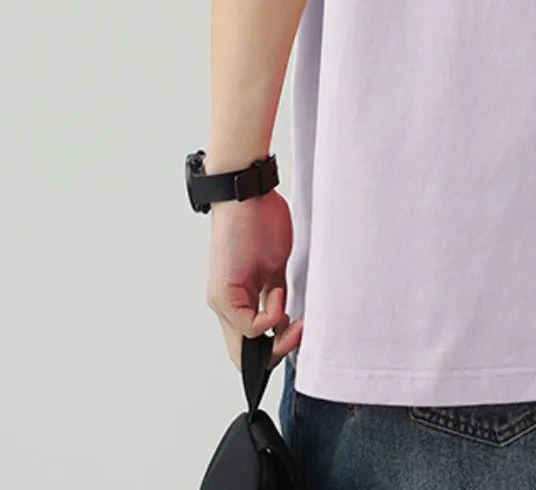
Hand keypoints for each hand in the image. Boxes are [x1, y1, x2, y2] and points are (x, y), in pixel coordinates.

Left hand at [205, 188, 303, 368]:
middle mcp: (228, 305)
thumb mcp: (274, 264)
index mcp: (239, 299)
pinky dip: (270, 317)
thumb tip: (286, 321)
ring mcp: (223, 301)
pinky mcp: (223, 293)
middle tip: (298, 334)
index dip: (275, 350)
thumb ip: (276, 294)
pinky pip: (247, 326)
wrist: (245, 195)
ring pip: (246, 344)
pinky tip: (278, 293)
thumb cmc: (260, 221)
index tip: (299, 335)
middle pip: (246, 353)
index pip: (251, 343)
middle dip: (278, 351)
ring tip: (292, 318)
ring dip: (276, 336)